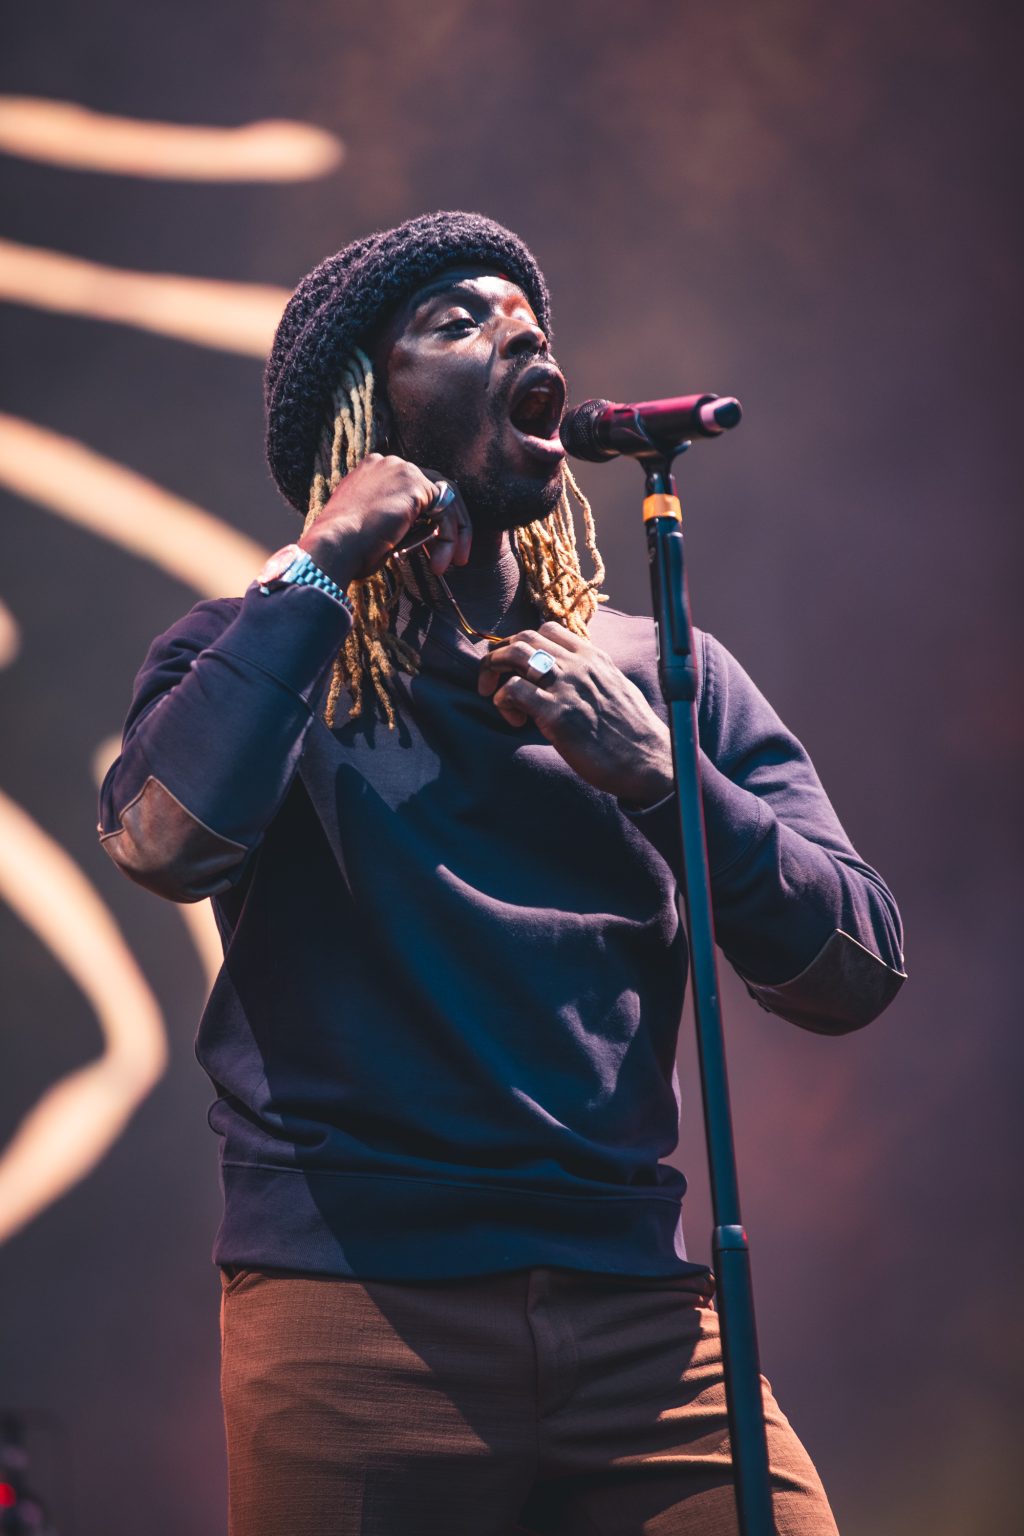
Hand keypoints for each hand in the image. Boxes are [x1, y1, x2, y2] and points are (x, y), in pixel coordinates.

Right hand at [299, 453, 471, 584]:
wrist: (333, 547)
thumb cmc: (344, 547)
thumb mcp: (369, 524)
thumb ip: (393, 517)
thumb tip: (418, 531)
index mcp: (373, 470)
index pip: (413, 487)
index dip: (427, 516)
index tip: (431, 545)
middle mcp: (389, 463)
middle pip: (435, 488)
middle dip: (449, 524)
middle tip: (453, 555)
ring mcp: (403, 471)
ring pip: (445, 500)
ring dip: (452, 535)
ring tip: (449, 564)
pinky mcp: (415, 486)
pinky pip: (445, 512)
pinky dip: (449, 538)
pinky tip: (440, 561)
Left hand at [478, 621, 674, 805]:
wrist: (648, 762)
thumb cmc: (631, 733)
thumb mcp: (616, 689)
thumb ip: (592, 676)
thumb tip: (569, 676)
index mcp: (593, 657)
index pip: (547, 629)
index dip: (524, 645)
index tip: (519, 669)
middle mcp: (578, 665)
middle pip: (523, 637)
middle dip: (500, 656)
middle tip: (494, 682)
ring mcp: (567, 687)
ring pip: (514, 654)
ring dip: (494, 672)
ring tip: (495, 696)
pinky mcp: (556, 714)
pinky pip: (513, 690)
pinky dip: (503, 702)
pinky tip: (515, 721)